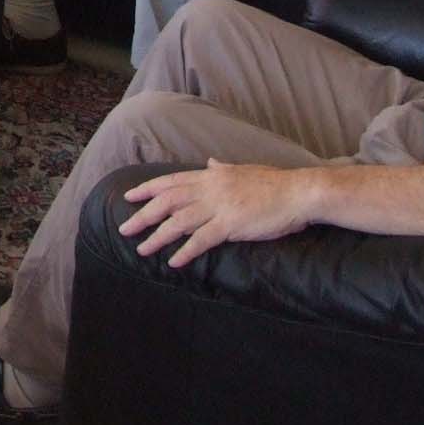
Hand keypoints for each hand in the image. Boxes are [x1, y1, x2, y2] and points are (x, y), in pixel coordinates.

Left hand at [119, 160, 313, 267]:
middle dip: (143, 215)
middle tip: (124, 229)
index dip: (148, 189)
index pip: (171, 181)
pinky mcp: (231, 224)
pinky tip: (173, 262)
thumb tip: (209, 161)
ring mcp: (220, 206)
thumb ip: (222, 168)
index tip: (128, 197)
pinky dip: (185, 251)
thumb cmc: (274, 183)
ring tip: (142, 249)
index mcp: (212, 175)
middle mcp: (210, 188)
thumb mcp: (243, 170)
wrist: (299, 192)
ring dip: (158, 237)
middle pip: (167, 201)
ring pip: (179, 222)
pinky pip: (202, 240)